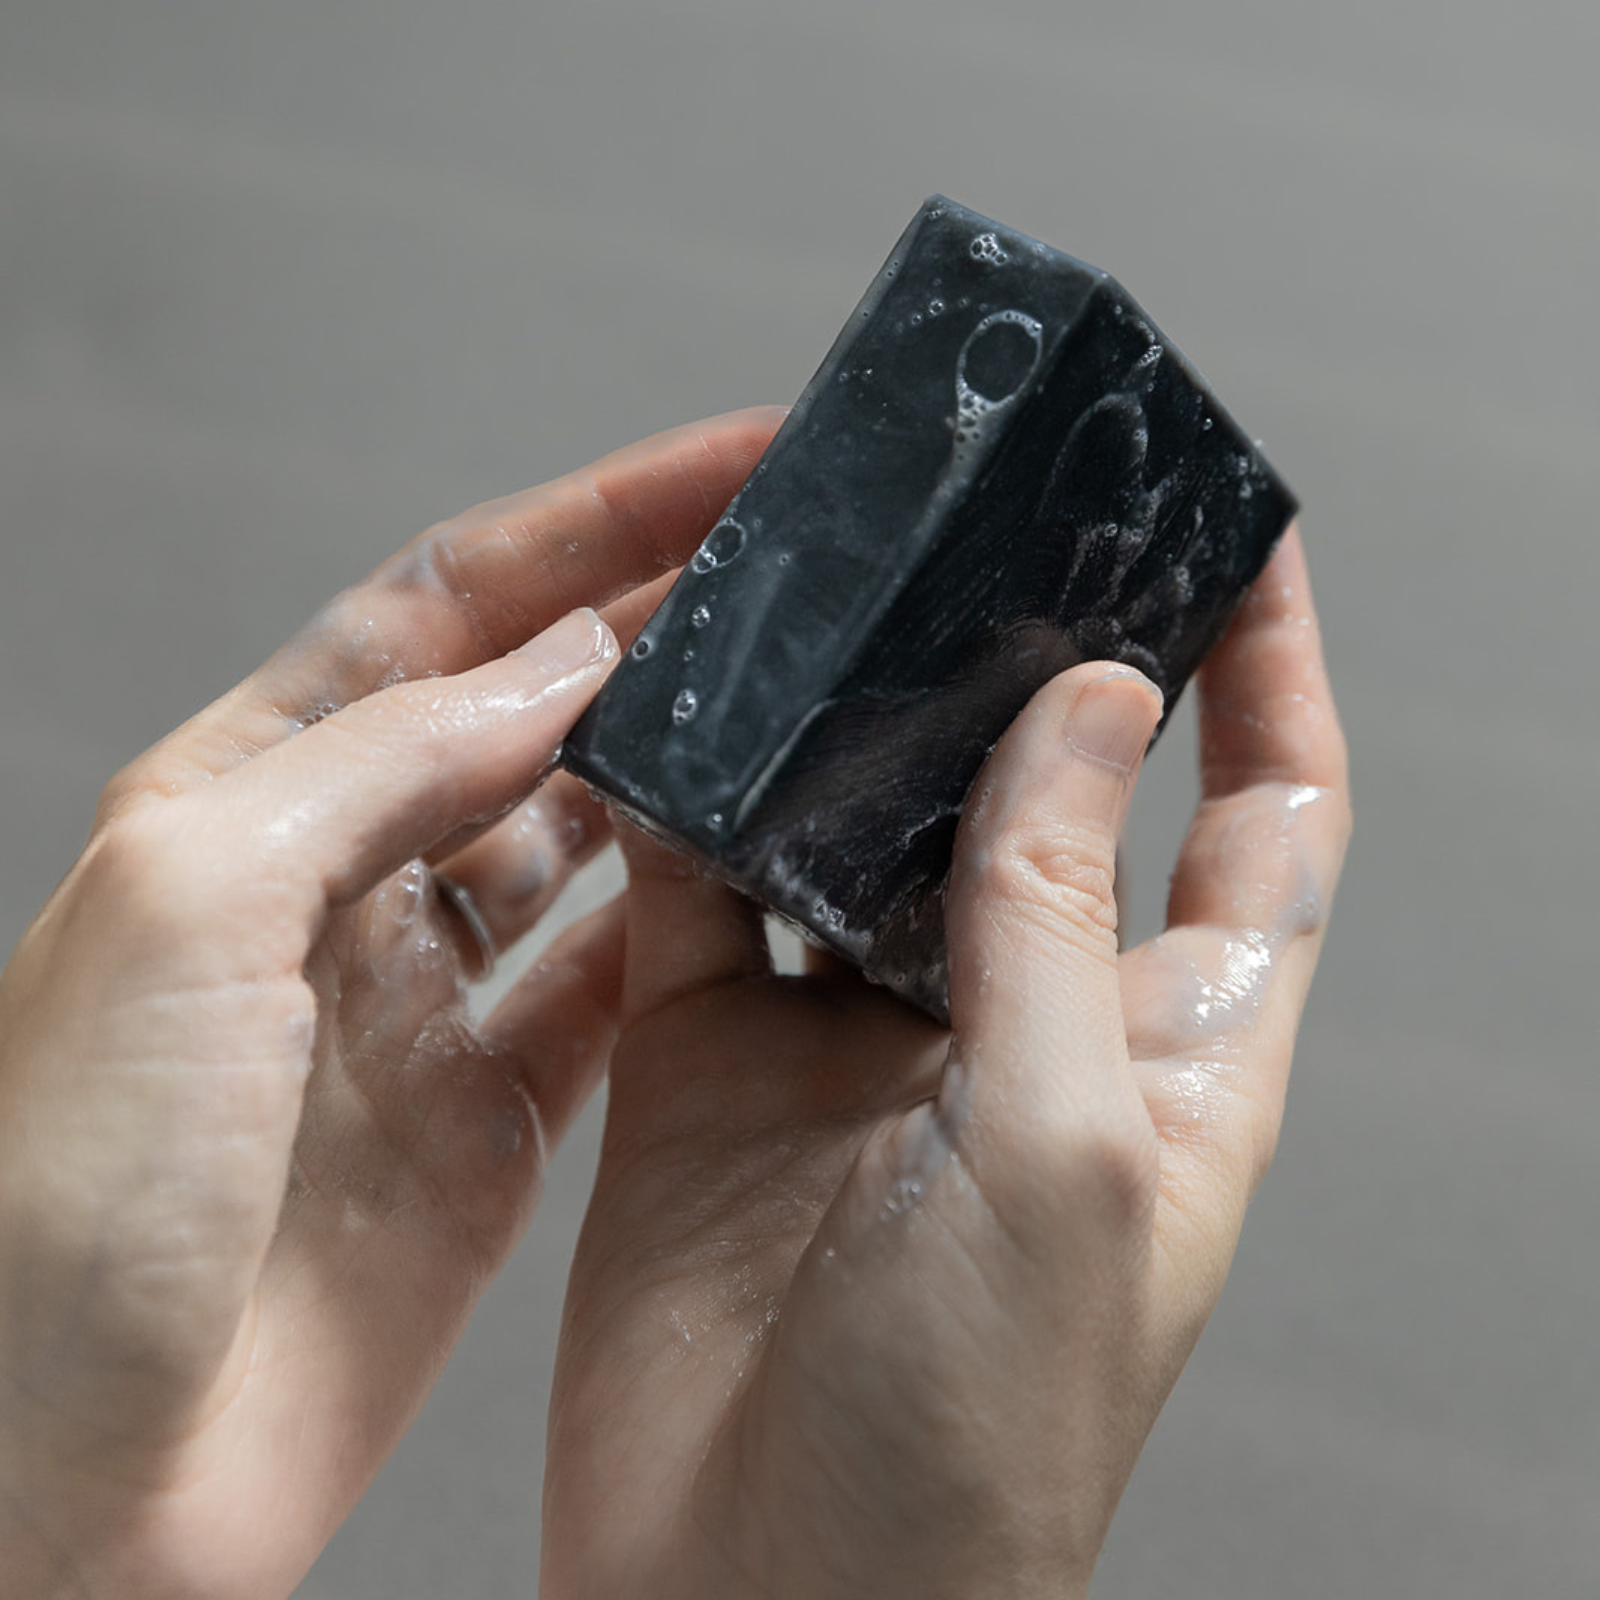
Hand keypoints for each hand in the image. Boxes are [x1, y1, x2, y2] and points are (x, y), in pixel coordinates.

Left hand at [0, 410, 782, 1599]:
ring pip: (586, 844)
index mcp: (245, 795)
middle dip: (657, 627)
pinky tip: (752, 893)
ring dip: (682, 773)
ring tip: (793, 708)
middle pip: (529, 709)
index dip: (587, 524)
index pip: (445, 608)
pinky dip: (686, 936)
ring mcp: (420, 1006)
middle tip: (791, 571)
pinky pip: (612, 995)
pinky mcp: (486, 1123)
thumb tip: (556, 673)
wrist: (58, 1489)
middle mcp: (338, 886)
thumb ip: (385, 765)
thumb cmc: (49, 1206)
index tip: (722, 471)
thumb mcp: (194, 905)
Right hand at [542, 529, 1349, 1598]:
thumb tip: (1082, 705)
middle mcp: (1016, 1019)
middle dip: (1027, 654)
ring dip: (845, 716)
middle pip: (1046, 786)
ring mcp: (859, 1033)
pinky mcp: (717, 1057)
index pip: (1260, 816)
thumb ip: (1052, 916)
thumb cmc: (969, 1439)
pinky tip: (668, 721)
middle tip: (993, 517)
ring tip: (825, 590)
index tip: (1244, 533)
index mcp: (1164, 1047)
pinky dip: (687, 802)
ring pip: (861, 817)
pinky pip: (704, 887)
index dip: (1264, 672)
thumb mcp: (1064, 1155)